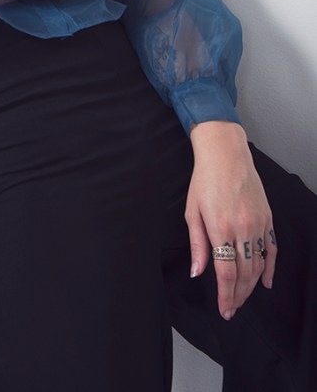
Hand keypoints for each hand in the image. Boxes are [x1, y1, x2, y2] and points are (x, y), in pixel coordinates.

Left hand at [186, 121, 276, 320]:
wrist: (225, 154)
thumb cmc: (204, 180)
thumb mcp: (192, 211)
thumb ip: (197, 244)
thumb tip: (198, 273)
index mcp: (220, 227)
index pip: (226, 273)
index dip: (226, 296)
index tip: (225, 310)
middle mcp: (242, 228)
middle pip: (244, 274)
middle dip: (238, 296)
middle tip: (232, 309)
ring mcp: (258, 223)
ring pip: (259, 265)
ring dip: (251, 286)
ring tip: (242, 298)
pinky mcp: (267, 218)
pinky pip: (272, 250)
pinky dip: (270, 268)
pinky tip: (266, 282)